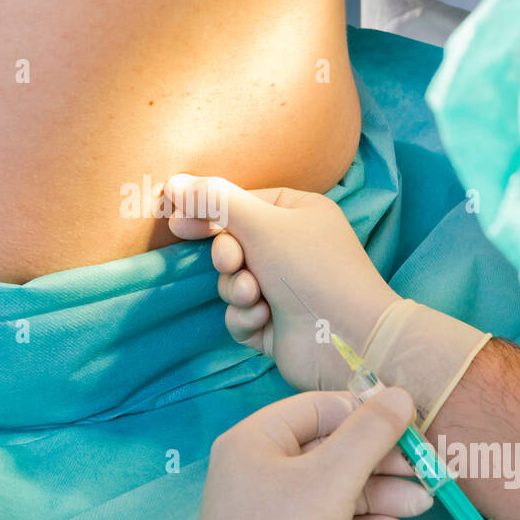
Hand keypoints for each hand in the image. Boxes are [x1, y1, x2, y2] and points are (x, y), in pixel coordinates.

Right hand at [165, 174, 399, 390]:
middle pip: (231, 244)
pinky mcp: (275, 326)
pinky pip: (239, 315)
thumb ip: (214, 201)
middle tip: (235, 262)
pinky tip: (265, 320)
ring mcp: (283, 290)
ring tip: (258, 297)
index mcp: (297, 213)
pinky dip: (246, 318)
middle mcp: (291, 249)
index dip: (209, 212)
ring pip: (232, 282)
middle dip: (228, 257)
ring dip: (238, 290)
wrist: (347, 337)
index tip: (176, 221)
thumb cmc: (311, 268)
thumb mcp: (261, 223)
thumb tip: (173, 182)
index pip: (241, 205)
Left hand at [182, 387, 427, 519]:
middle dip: (379, 462)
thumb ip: (370, 433)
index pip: (315, 408)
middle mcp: (254, 472)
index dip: (362, 413)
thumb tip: (401, 394)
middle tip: (424, 469)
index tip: (407, 426)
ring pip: (331, 491)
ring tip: (423, 504)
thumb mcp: (332, 479)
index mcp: (252, 441)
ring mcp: (266, 514)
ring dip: (379, 495)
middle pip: (327, 451)